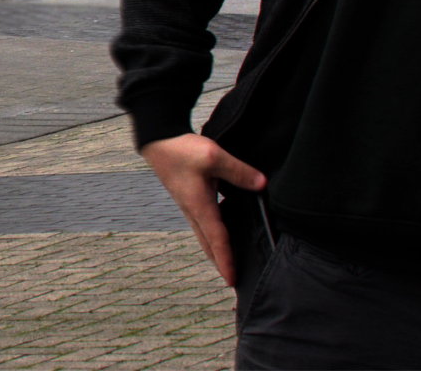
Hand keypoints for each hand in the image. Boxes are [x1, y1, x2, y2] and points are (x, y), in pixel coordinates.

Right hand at [139, 133, 266, 286]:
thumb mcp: (214, 156)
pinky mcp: (189, 197)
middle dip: (220, 263)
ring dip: (215, 249)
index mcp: (200, 207)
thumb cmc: (182, 150)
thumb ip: (239, 171)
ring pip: (204, 235)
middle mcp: (193, 211)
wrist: (159, 140)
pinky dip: (213, 233)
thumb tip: (261, 184)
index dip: (226, 261)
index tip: (232, 280)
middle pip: (208, 245)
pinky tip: (223, 227)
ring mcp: (189, 205)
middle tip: (232, 279)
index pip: (217, 240)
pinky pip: (203, 222)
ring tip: (228, 259)